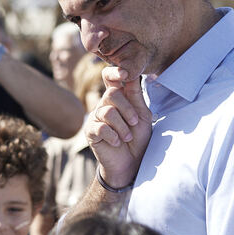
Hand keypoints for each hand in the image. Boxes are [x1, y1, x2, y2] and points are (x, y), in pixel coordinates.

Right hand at [84, 66, 152, 189]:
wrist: (130, 163)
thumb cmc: (138, 139)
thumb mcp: (143, 116)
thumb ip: (136, 96)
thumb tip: (133, 74)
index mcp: (118, 98)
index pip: (110, 77)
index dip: (115, 72)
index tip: (125, 73)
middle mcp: (105, 104)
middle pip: (111, 93)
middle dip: (127, 109)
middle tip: (135, 123)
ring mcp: (96, 117)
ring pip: (107, 112)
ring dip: (122, 126)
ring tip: (127, 137)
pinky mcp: (90, 131)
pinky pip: (100, 127)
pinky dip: (113, 136)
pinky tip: (116, 142)